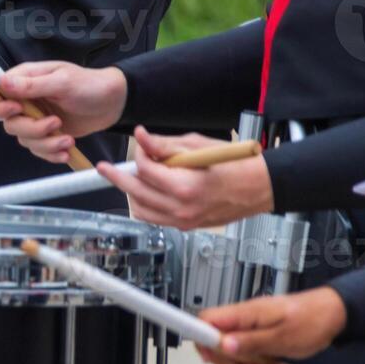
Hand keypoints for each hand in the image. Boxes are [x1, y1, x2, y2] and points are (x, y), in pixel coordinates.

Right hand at [0, 62, 126, 163]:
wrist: (112, 103)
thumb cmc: (90, 85)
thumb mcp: (63, 82)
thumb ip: (32, 85)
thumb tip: (2, 82)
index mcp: (24, 80)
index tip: (17, 110)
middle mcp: (24, 100)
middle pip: (8, 123)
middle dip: (32, 129)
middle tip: (56, 123)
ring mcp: (34, 118)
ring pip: (23, 139)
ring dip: (45, 144)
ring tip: (68, 140)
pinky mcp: (45, 134)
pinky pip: (37, 150)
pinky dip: (51, 153)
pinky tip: (67, 150)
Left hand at [98, 127, 274, 228]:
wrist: (260, 187)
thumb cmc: (236, 165)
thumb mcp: (198, 146)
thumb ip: (164, 145)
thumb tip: (141, 137)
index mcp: (185, 186)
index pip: (145, 171)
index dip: (138, 155)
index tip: (140, 146)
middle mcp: (182, 208)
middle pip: (136, 193)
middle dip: (117, 178)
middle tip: (105, 169)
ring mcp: (183, 220)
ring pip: (140, 210)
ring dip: (130, 194)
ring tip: (127, 179)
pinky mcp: (186, 226)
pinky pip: (154, 218)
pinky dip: (144, 206)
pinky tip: (143, 193)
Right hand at [197, 287, 347, 363]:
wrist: (333, 315)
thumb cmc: (313, 319)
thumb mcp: (284, 336)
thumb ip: (252, 342)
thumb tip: (223, 345)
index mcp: (244, 314)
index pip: (205, 320)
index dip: (202, 340)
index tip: (213, 358)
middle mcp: (242, 322)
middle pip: (215, 346)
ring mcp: (248, 332)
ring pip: (230, 358)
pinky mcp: (256, 342)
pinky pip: (245, 360)